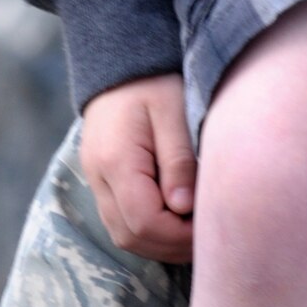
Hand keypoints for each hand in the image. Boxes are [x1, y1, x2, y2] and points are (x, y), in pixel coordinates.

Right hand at [80, 72, 196, 262]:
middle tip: (207, 236)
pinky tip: (177, 220)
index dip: (178, 235)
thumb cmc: (155, 81)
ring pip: (124, 234)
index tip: (211, 227)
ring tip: (196, 231)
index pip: (144, 221)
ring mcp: (96, 181)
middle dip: (171, 245)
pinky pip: (122, 220)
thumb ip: (179, 160)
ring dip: (160, 241)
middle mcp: (98, 177)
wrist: (123, 62)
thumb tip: (184, 208)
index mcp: (117, 161)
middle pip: (131, 235)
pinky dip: (150, 230)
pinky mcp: (102, 181)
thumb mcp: (175, 111)